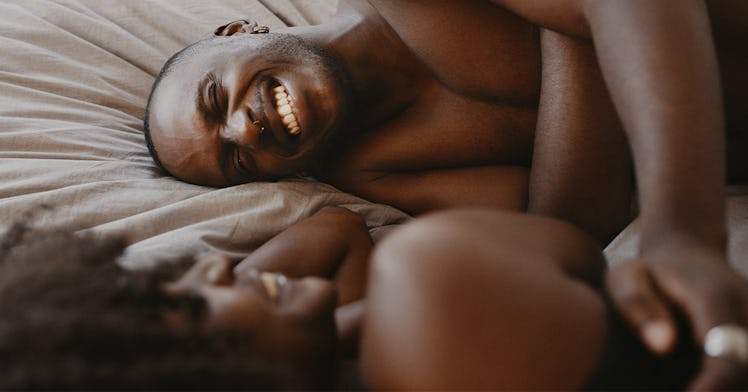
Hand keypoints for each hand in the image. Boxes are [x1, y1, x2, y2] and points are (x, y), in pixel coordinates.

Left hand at [606, 245, 747, 389]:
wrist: (690, 255)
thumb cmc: (648, 274)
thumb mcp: (627, 277)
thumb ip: (637, 305)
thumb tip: (662, 346)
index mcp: (718, 298)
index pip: (727, 358)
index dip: (710, 391)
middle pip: (745, 376)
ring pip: (747, 377)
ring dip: (722, 387)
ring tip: (670, 387)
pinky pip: (744, 374)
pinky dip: (729, 382)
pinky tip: (692, 386)